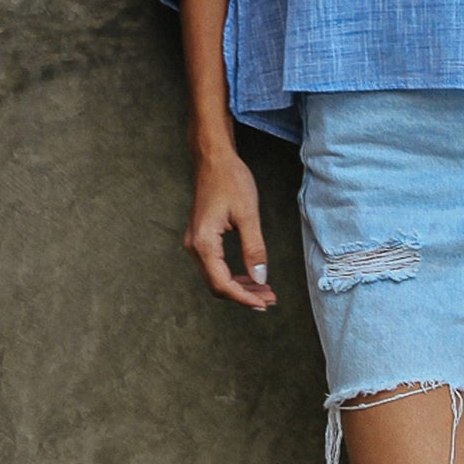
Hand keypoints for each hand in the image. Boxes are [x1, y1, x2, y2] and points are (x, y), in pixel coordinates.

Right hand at [185, 149, 275, 308]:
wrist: (213, 160)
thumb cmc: (230, 180)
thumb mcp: (248, 215)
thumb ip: (254, 249)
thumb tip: (260, 278)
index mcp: (204, 242)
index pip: (222, 283)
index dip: (244, 297)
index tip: (264, 303)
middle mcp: (194, 246)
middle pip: (217, 285)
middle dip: (244, 295)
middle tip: (269, 299)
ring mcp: (195, 243)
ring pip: (216, 277)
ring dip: (240, 287)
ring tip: (265, 291)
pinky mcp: (200, 239)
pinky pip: (215, 266)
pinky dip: (233, 275)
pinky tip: (251, 277)